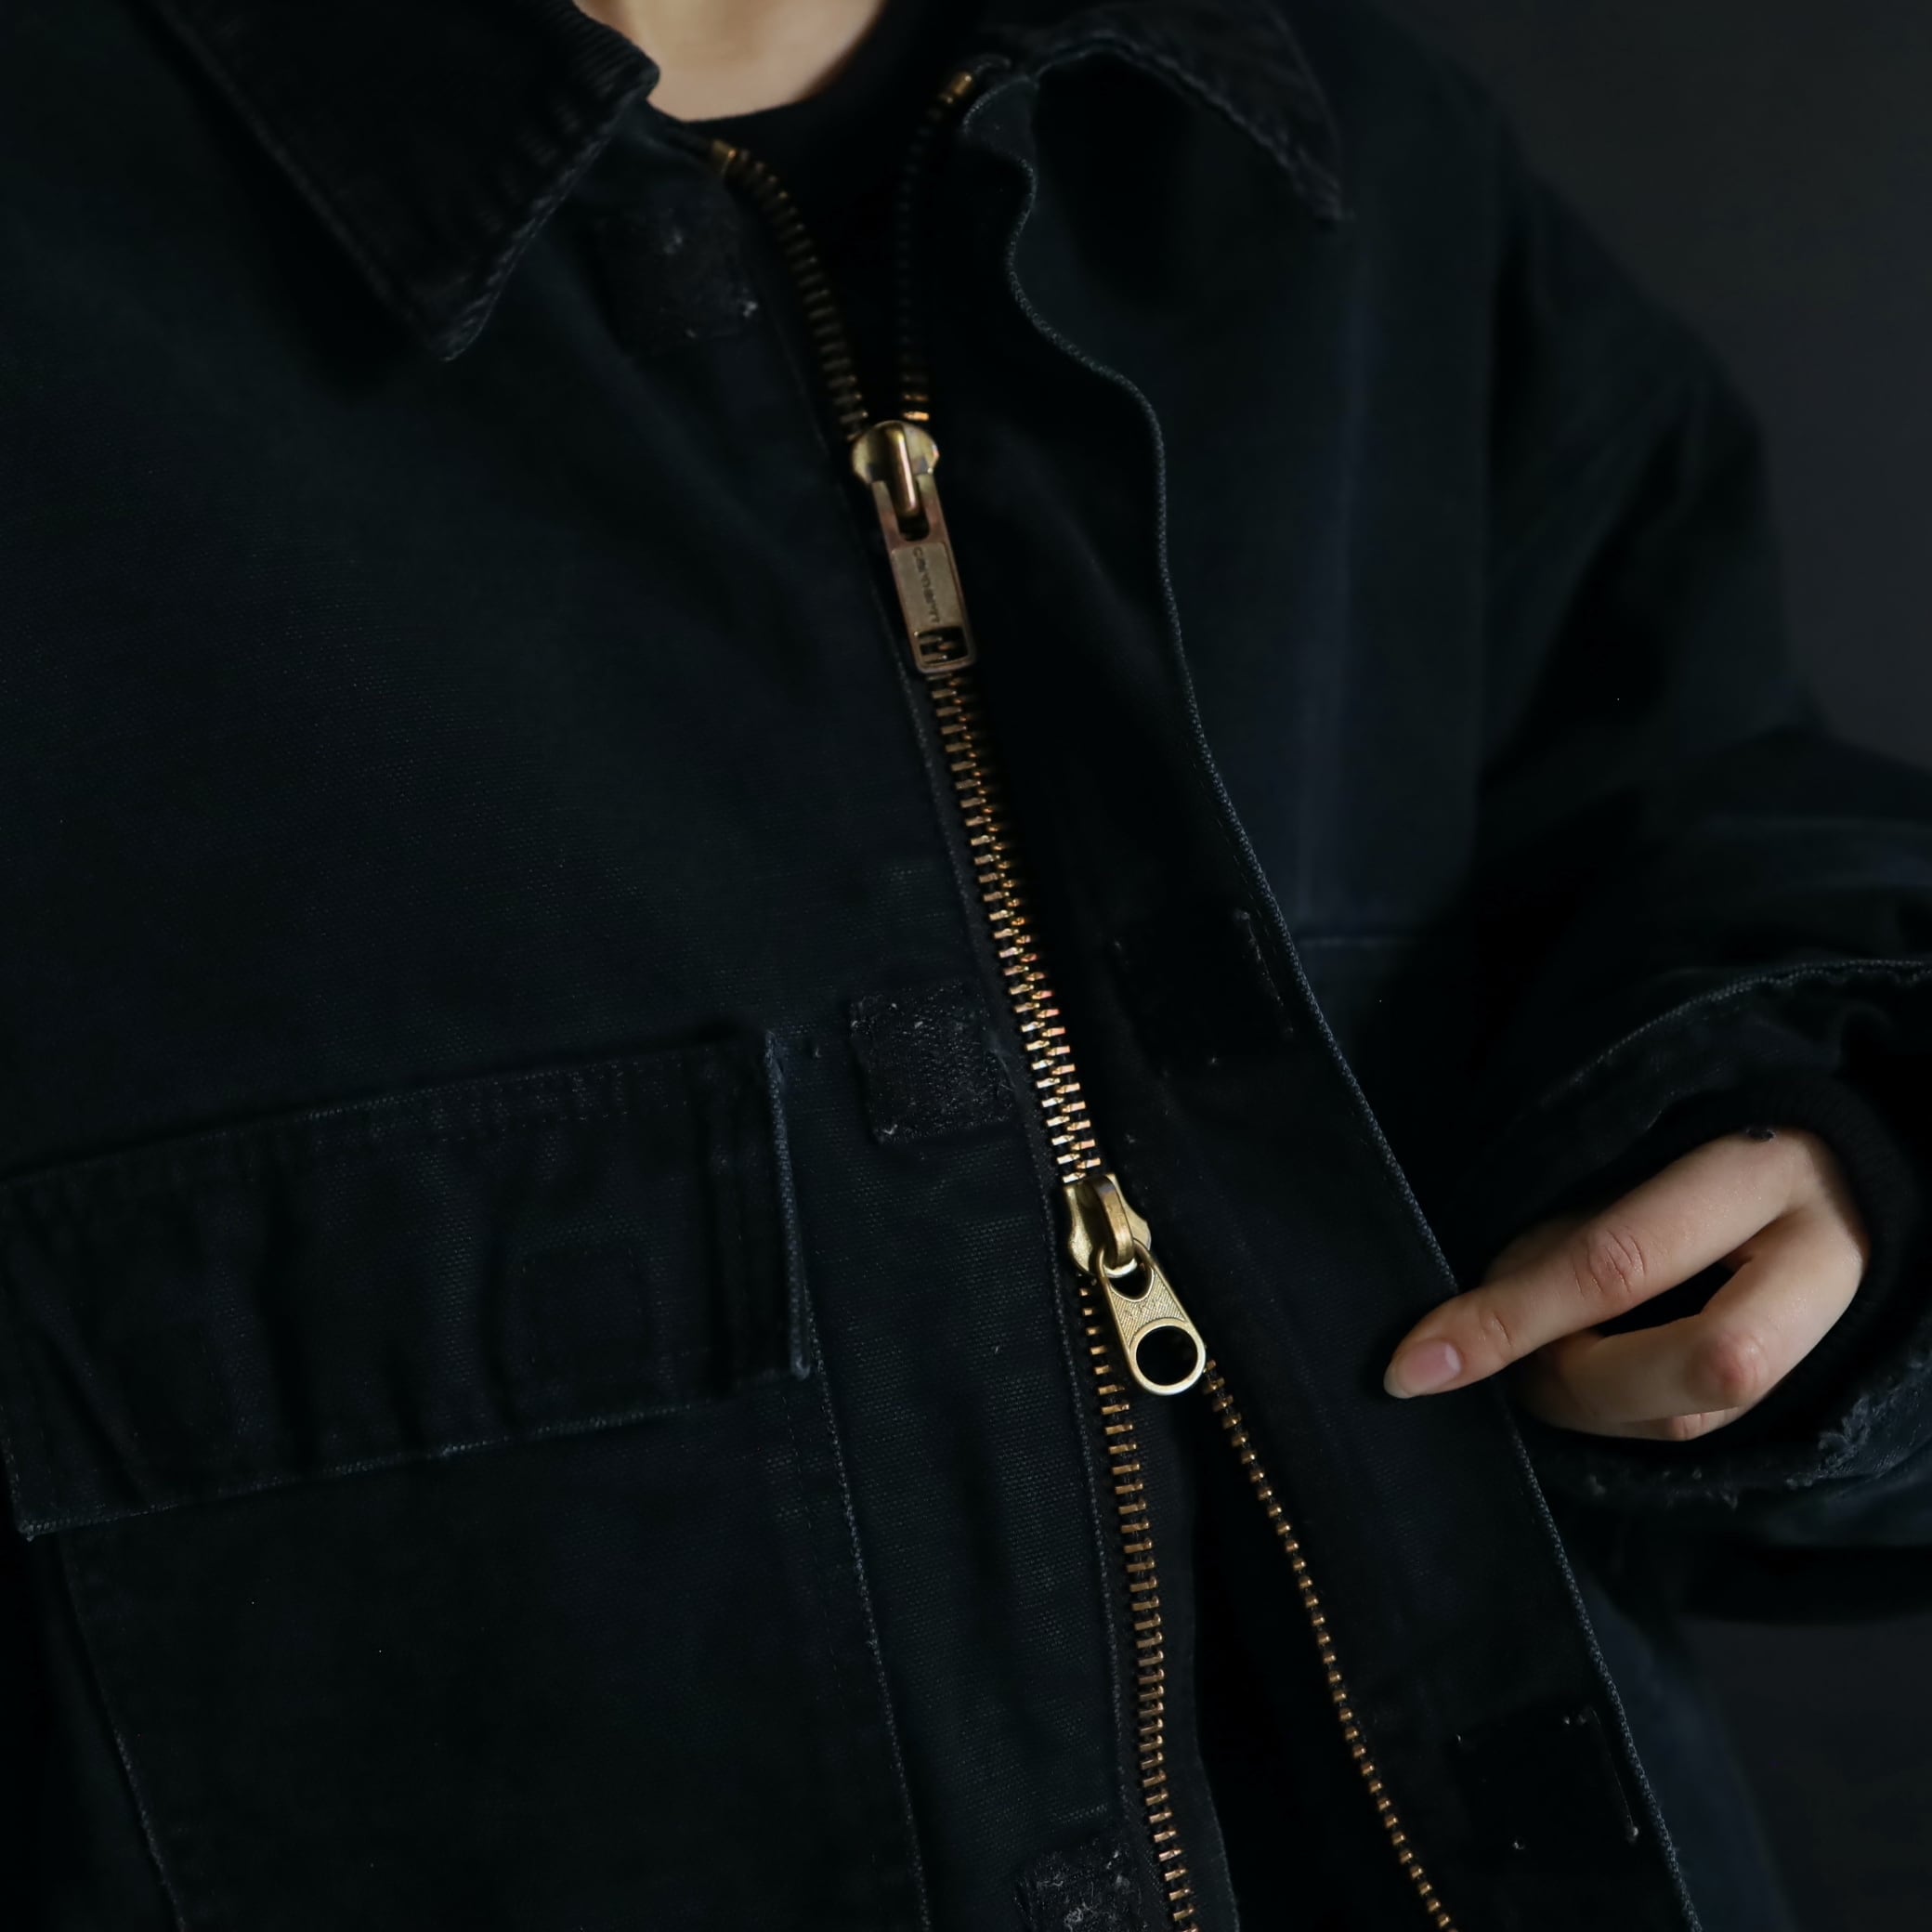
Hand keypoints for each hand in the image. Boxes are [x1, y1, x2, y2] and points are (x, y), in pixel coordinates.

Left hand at [1384, 1128, 1869, 1439]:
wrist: (1825, 1166)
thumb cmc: (1696, 1140)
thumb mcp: (1634, 1149)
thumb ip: (1566, 1230)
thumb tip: (1466, 1318)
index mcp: (1757, 1171)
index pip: (1618, 1261)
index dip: (1509, 1319)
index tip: (1413, 1364)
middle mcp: (1813, 1261)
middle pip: (1694, 1368)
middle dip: (1567, 1377)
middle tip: (1490, 1355)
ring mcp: (1824, 1334)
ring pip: (1689, 1418)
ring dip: (1581, 1403)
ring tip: (1533, 1350)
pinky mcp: (1802, 1385)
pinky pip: (1690, 1427)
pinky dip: (1612, 1412)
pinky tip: (1573, 1375)